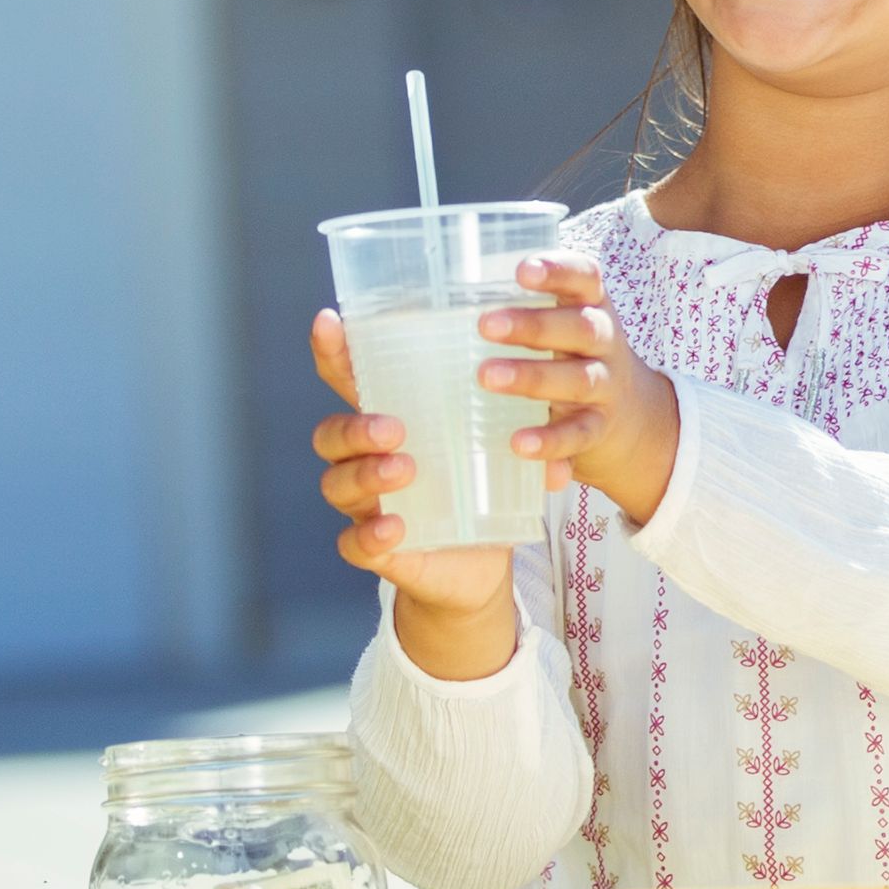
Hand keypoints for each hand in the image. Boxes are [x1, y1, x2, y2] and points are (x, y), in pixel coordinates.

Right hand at [311, 306, 521, 662]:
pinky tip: (396, 527)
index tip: (331, 320)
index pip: (351, 382)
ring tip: (405, 468)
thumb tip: (557, 436)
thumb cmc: (478, 493)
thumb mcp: (495, 453)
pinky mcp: (375, 549)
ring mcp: (366, 506)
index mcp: (391, 422)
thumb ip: (518, 435)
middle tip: (395, 425)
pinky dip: (371, 535)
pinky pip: (355, 544)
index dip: (334, 352)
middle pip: (332, 434)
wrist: (477, 568)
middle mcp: (366, 460)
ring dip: (366, 473)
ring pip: (337, 484)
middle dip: (356, 425)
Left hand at [474, 256, 680, 528]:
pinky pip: (577, 435)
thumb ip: (518, 310)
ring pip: (578, 379)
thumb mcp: (560, 325)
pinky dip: (551, 442)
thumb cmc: (571, 354)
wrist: (630, 414)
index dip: (559, 271)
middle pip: (580, 328)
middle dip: (534, 325)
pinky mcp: (598, 428)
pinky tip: (519, 445)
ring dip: (533, 377)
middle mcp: (605, 342)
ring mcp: (605, 387)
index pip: (586, 277)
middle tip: (485, 325)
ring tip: (488, 377)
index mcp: (591, 306)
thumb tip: (428, 297)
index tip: (521, 272)